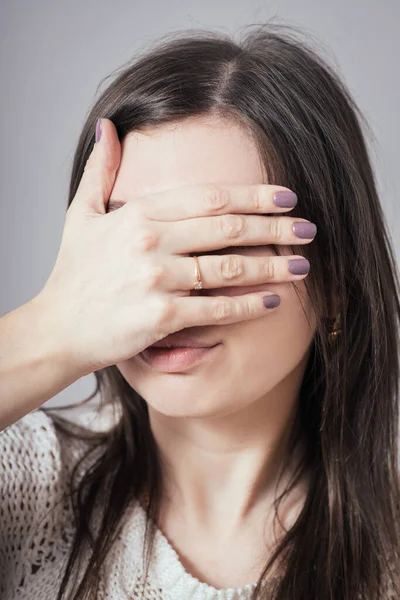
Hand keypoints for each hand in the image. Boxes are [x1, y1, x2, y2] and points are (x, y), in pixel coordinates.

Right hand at [36, 118, 315, 374]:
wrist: (57, 328)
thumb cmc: (74, 273)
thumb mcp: (81, 215)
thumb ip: (100, 170)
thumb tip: (109, 127)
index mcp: (139, 214)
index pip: (210, 197)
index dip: (253, 195)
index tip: (286, 197)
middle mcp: (151, 242)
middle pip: (228, 228)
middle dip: (275, 227)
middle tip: (308, 229)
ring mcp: (157, 279)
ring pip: (230, 268)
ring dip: (272, 265)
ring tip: (302, 265)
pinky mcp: (162, 317)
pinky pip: (217, 308)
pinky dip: (249, 305)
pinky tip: (274, 301)